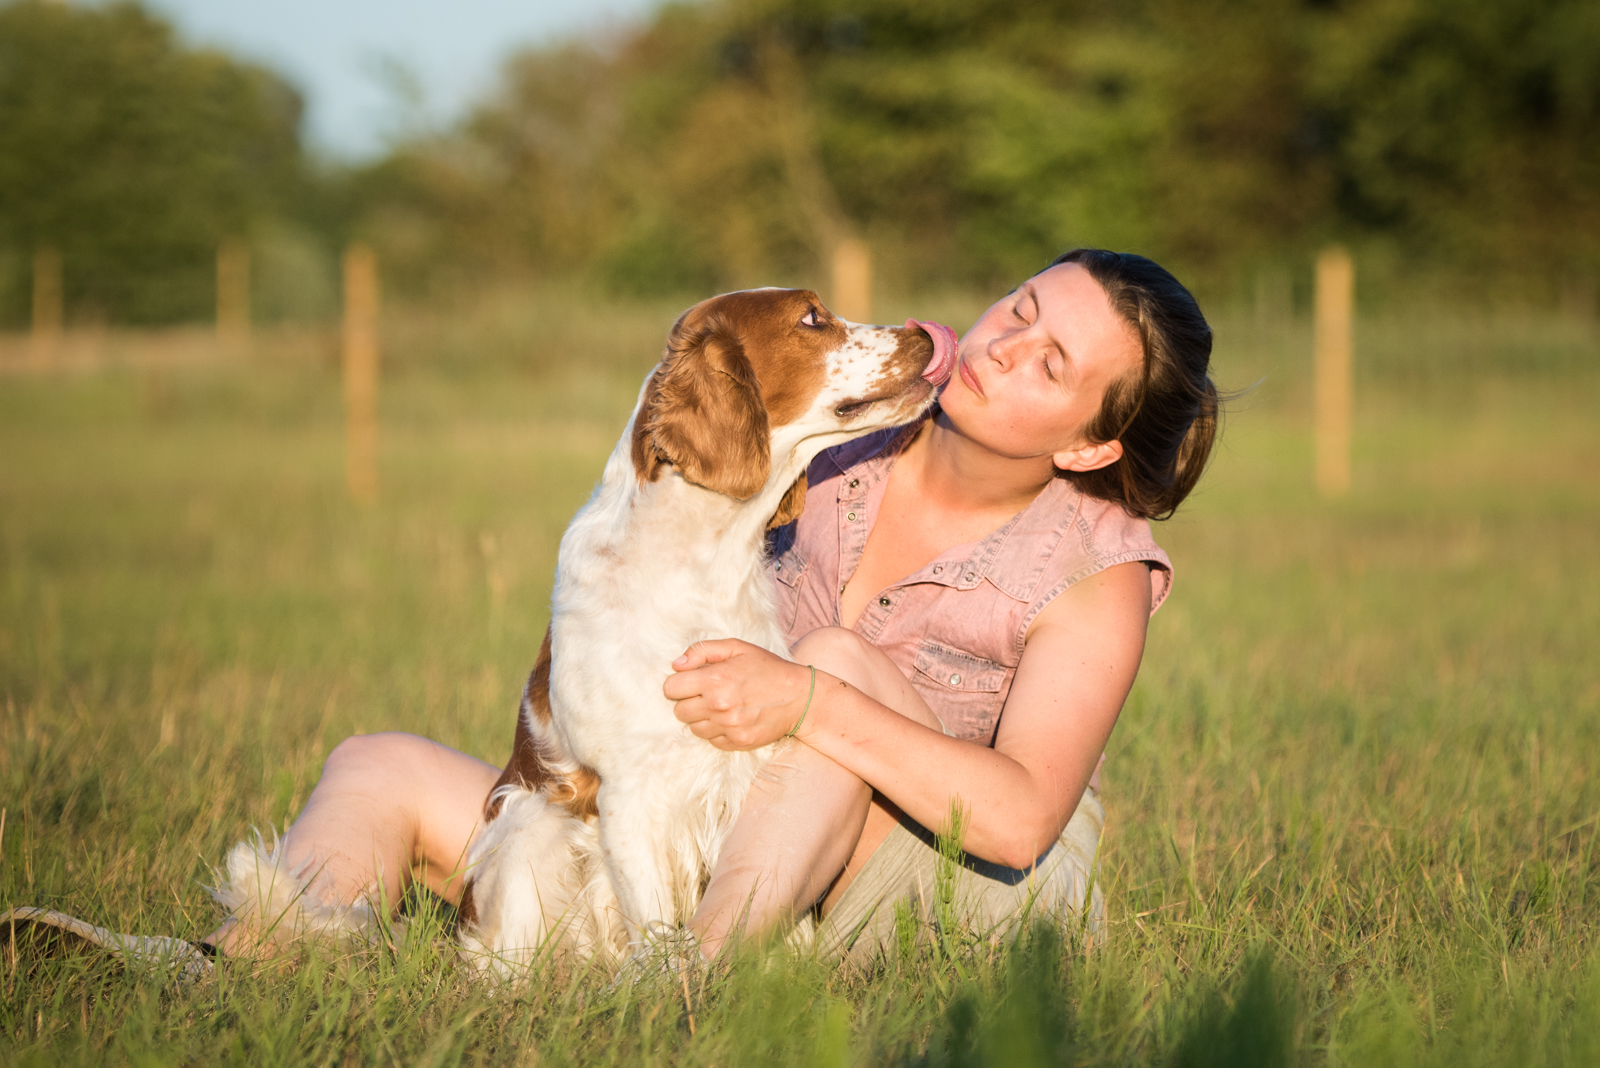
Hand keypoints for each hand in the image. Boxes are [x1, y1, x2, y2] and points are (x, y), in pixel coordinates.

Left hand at [663, 639, 812, 750]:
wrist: (800, 697)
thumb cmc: (767, 668)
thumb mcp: (737, 647)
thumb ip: (702, 650)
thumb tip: (676, 665)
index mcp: (715, 679)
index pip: (670, 688)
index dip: (678, 683)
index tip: (691, 681)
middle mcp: (718, 705)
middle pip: (679, 711)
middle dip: (689, 701)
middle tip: (708, 693)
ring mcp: (728, 727)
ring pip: (693, 728)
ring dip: (702, 717)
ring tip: (721, 706)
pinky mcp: (737, 743)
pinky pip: (711, 740)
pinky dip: (717, 730)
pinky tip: (731, 718)